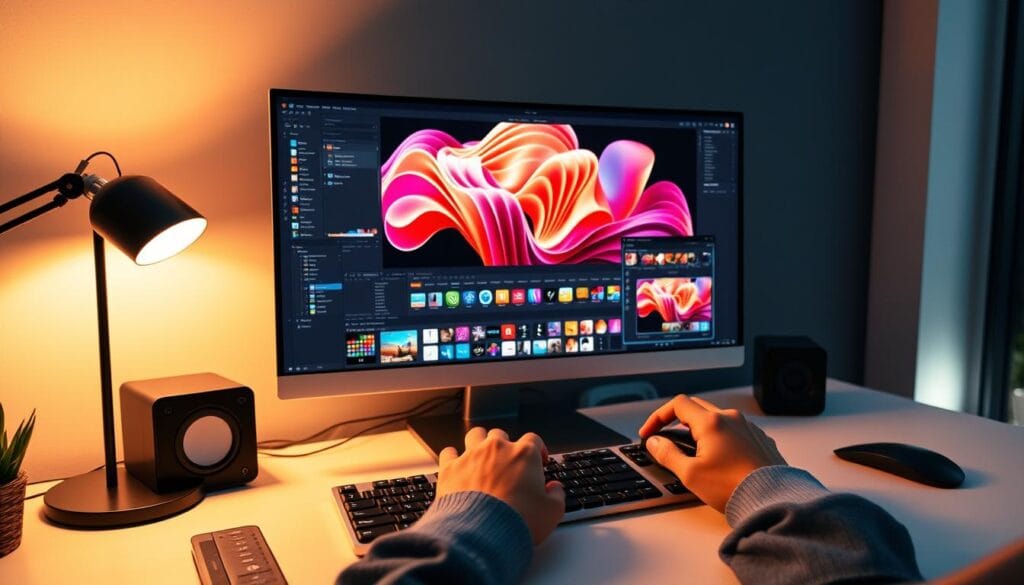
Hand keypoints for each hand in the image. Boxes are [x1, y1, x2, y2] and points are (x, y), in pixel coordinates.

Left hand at [437, 428, 564, 543]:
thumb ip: (557, 495)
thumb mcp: (552, 512)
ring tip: (481, 456)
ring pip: (475, 435)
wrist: (482, 533)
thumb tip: (555, 489)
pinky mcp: (451, 468)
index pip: (534, 440)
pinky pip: (449, 452)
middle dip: (505, 446)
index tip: (538, 460)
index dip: (538, 450)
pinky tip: (456, 465)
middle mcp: (497, 449)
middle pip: (501, 435)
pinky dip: (453, 457)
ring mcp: (472, 456)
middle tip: (507, 463)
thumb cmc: (518, 520)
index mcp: (524, 455)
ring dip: (479, 443)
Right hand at [638, 394, 784, 511]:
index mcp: (711, 422)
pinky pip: (734, 430)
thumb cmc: (734, 487)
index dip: (658, 417)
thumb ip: (667, 454)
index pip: (677, 404)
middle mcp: (731, 419)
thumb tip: (655, 443)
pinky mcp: (759, 440)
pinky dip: (720, 438)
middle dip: (677, 420)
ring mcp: (747, 428)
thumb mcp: (690, 474)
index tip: (651, 433)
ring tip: (694, 452)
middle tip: (667, 437)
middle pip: (696, 407)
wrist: (772, 500)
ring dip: (699, 429)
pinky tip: (719, 458)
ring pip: (716, 419)